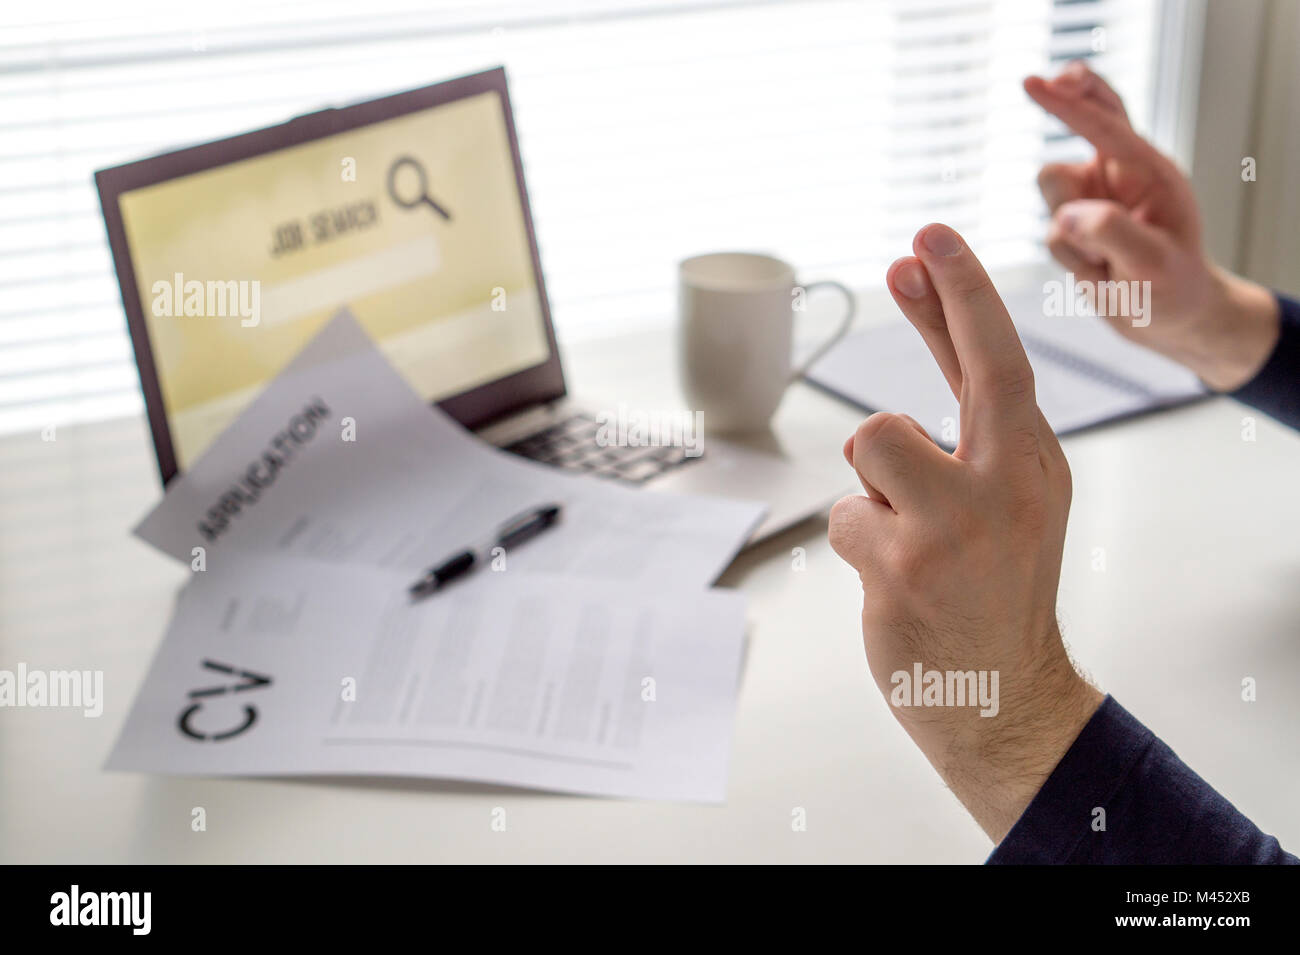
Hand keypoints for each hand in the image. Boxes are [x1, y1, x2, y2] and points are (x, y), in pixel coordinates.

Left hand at [828, 223, 1102, 842]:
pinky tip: (892, 576)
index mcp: (1033, 465)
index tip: (932, 238)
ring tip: (903, 533)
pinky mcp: (903, 563)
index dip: (962, 296)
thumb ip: (958, 448)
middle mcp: (1007, 484)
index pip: (999, 363)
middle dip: (944, 298)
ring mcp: (957, 524)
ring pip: (874, 439)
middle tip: (914, 245)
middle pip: (972, 368)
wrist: (1003, 695)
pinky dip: (857, 536)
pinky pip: (844, 511)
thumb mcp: (1006, 507)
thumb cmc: (994, 593)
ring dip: (872, 482)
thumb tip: (885, 409)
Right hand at [1024, 61, 1278, 390]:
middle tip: (1044, 118)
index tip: (1030, 83)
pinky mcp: (1075, 226)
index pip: (1103, 123)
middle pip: (1074, 137)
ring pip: (1051, 196)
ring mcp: (1094, 201)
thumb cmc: (1174, 290)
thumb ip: (1111, 232)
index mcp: (1149, 171)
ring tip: (1106, 264)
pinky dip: (1069, 259)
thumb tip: (1065, 216)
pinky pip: (1050, 234)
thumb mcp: (1152, 264)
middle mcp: (1119, 177)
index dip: (1066, 103)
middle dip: (1064, 134)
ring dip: (1071, 236)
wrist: (1172, 320)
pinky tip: (1098, 272)